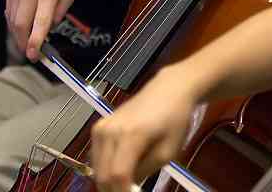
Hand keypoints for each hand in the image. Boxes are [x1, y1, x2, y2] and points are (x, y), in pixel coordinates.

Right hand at [6, 0, 78, 60]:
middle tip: (29, 52)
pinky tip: (21, 24)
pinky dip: (14, 21)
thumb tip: (47, 29)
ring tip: (26, 40)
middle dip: (22, 42)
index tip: (33, 56)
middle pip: (20, 24)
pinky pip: (9, 9)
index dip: (35, 42)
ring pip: (12, 19)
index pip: (40, 22)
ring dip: (17, 33)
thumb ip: (59, 13)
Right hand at [91, 65, 200, 191]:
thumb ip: (145, 171)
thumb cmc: (175, 119)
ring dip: (108, 181)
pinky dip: (106, 168)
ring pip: (96, 168)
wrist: (168, 90)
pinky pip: (96, 157)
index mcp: (130, 135)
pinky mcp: (99, 126)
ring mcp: (101, 128)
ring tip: (127, 183)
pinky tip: (122, 168)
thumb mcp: (168, 151)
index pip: (117, 175)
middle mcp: (109, 131)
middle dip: (113, 190)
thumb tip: (128, 188)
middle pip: (102, 175)